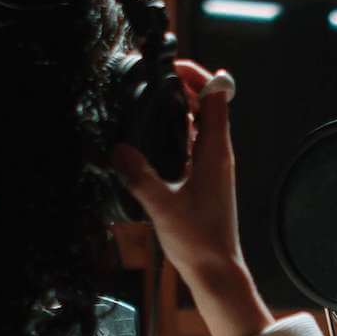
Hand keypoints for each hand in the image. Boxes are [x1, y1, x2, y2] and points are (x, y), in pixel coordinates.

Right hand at [113, 60, 273, 335]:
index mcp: (215, 152)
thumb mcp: (163, 207)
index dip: (199, 75)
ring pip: (200, 124)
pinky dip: (177, 130)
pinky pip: (193, 143)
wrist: (216, 271)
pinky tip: (154, 135)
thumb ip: (140, 177)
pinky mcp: (204, 179)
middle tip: (154, 75)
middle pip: (208, 105)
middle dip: (185, 85)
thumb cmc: (199, 242)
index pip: (217, 97)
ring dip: (180, 107)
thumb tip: (119, 150)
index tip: (172, 64)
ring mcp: (212, 166)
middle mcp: (218, 154)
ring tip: (150, 96)